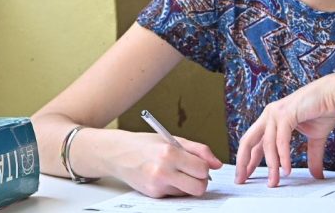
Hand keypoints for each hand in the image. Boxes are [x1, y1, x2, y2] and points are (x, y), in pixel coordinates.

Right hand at [107, 132, 222, 197]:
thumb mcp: (172, 139)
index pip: (202, 169)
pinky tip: (166, 177)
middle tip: (194, 173)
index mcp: (169, 153)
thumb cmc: (145, 144)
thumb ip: (198, 150)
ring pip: (188, 193)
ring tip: (176, 172)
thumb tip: (217, 164)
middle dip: (201, 181)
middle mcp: (163, 171)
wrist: (118, 154)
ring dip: (188, 185)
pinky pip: (175, 195)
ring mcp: (157, 185)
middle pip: (199, 188)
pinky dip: (175, 188)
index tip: (199, 164)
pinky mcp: (153, 195)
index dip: (204, 167)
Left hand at [235, 73, 334, 186]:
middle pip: (248, 141)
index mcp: (271, 119)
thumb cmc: (324, 110)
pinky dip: (282, 156)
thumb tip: (316, 175)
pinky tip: (286, 169)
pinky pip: (281, 139)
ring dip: (270, 165)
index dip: (247, 159)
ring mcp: (276, 113)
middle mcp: (269, 115)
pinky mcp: (286, 113)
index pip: (253, 142)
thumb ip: (311, 156)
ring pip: (266, 144)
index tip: (244, 175)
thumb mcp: (315, 138)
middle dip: (244, 161)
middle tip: (242, 180)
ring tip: (274, 182)